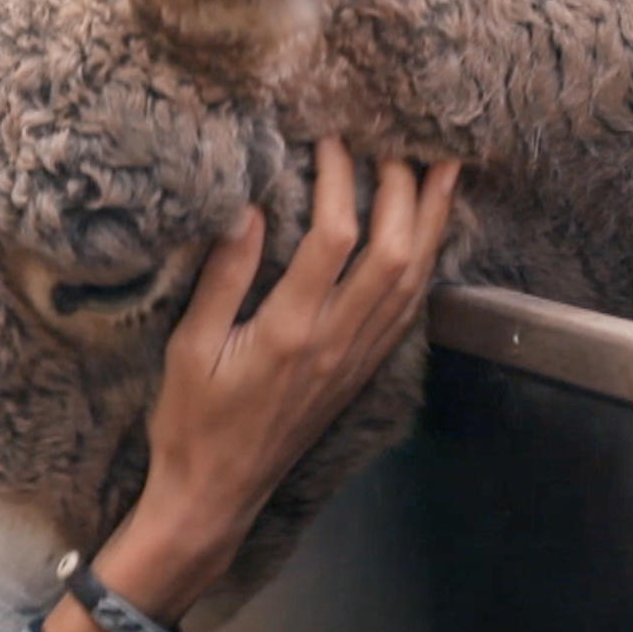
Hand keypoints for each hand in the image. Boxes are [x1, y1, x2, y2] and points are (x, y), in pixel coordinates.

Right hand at [42, 138, 458, 631]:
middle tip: (398, 140)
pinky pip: (409, 310)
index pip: (335, 239)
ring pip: (414, 281)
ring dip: (432, 223)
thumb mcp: (190, 347)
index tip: (329, 138)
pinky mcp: (362, 370)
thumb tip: (250, 208)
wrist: (218, 493)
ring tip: (442, 172)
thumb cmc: (192, 420)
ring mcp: (356, 359)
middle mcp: (336, 342)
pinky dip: (425, 264)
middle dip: (404, 191)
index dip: (340, 180)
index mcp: (290, 331)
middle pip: (395, 254)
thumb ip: (224, 277)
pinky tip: (427, 236)